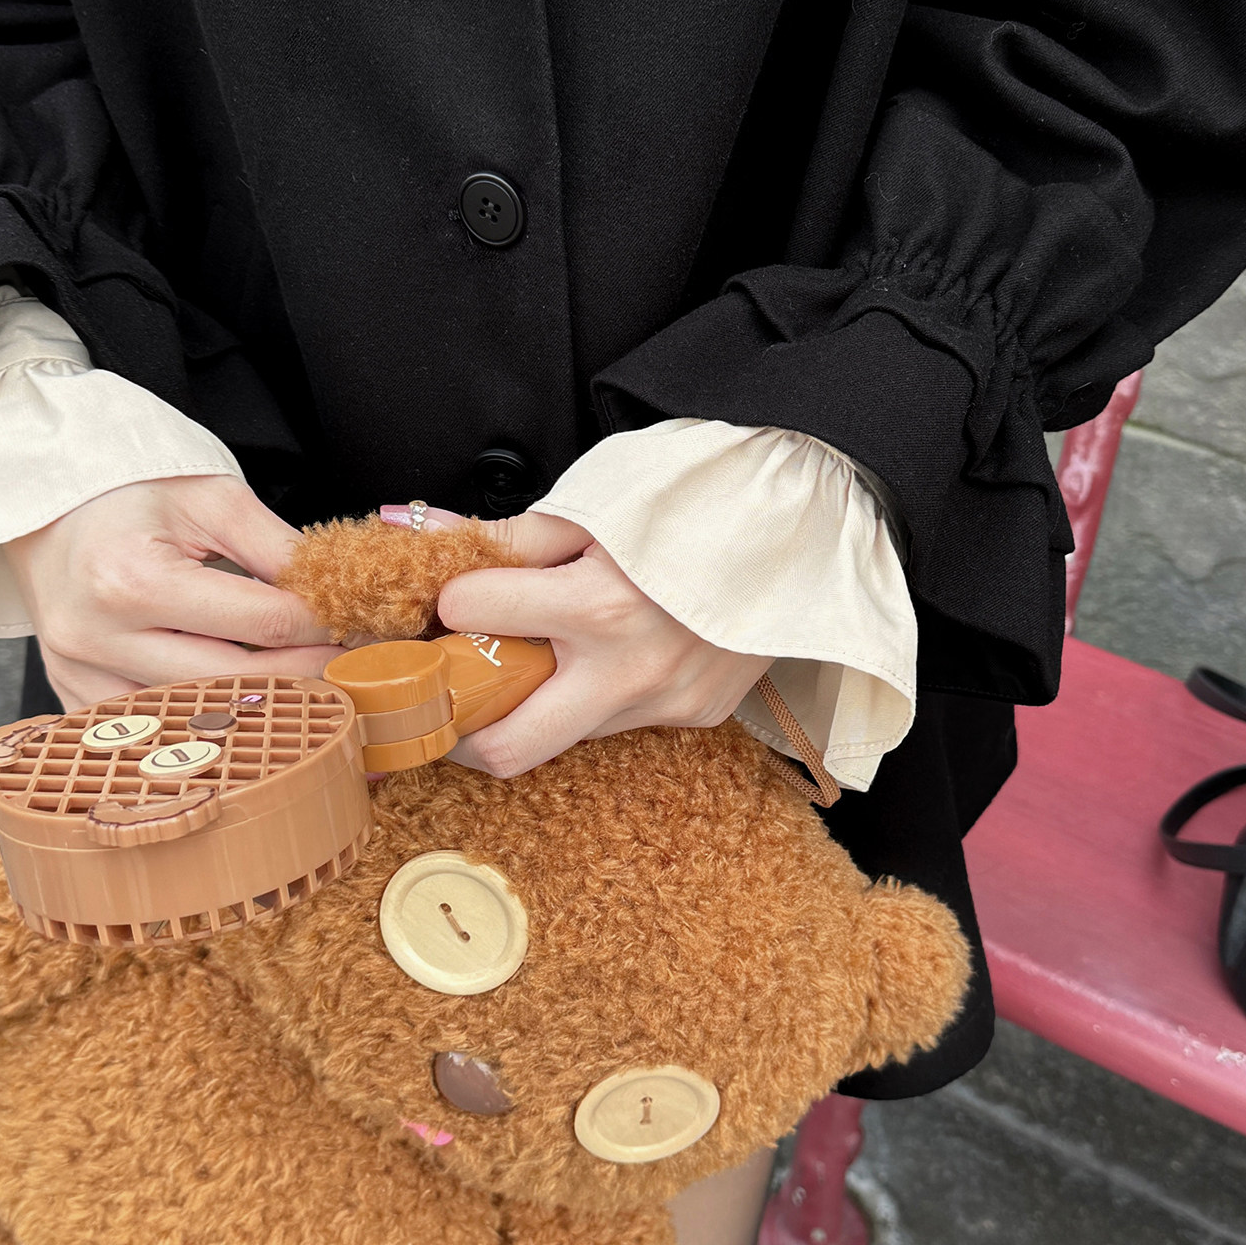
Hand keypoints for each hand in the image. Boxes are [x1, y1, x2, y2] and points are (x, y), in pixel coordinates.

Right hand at [5, 475, 338, 713]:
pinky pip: (157, 727)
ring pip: (198, 717)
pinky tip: (244, 703)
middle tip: (353, 665)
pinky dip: (205, 718)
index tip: (362, 626)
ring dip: (260, 705)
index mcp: (131, 579)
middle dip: (306, 674)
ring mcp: (80, 678)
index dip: (323, 627)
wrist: (42, 507)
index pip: (261, 624)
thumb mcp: (210, 495)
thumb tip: (338, 594)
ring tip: (308, 685)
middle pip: (236, 682)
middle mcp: (99, 639)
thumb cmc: (126, 491)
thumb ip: (276, 547)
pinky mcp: (75, 697)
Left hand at [390, 504, 772, 778]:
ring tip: (538, 651)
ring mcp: (666, 702)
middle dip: (459, 729)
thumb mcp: (604, 500)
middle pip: (505, 749)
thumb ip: (514, 536)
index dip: (447, 597)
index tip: (446, 595)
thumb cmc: (708, 495)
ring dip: (536, 701)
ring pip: (564, 733)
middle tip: (448, 693)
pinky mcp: (695, 715)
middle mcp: (629, 671)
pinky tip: (612, 648)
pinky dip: (594, 691)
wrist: (814, 521)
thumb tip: (431, 539)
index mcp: (599, 605)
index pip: (474, 614)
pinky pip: (618, 719)